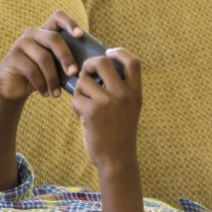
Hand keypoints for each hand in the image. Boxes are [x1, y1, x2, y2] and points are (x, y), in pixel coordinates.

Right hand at [0, 10, 82, 100]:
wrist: (14, 88)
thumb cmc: (41, 77)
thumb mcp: (56, 69)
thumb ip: (67, 64)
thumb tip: (87, 71)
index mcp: (46, 32)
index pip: (58, 17)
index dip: (70, 23)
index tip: (80, 36)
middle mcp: (33, 33)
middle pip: (54, 39)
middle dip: (66, 58)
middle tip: (73, 74)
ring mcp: (21, 43)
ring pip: (44, 58)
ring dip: (53, 79)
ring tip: (57, 94)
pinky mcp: (12, 57)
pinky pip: (32, 70)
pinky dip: (41, 85)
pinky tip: (46, 94)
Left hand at [72, 48, 142, 169]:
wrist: (117, 159)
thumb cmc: (120, 135)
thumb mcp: (129, 111)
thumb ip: (120, 92)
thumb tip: (96, 71)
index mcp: (135, 94)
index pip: (132, 62)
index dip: (119, 52)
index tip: (109, 52)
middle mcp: (124, 95)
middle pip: (103, 62)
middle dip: (89, 64)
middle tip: (85, 72)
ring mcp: (108, 102)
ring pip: (84, 80)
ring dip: (80, 89)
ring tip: (84, 102)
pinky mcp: (92, 111)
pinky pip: (76, 98)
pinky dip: (76, 105)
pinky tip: (82, 115)